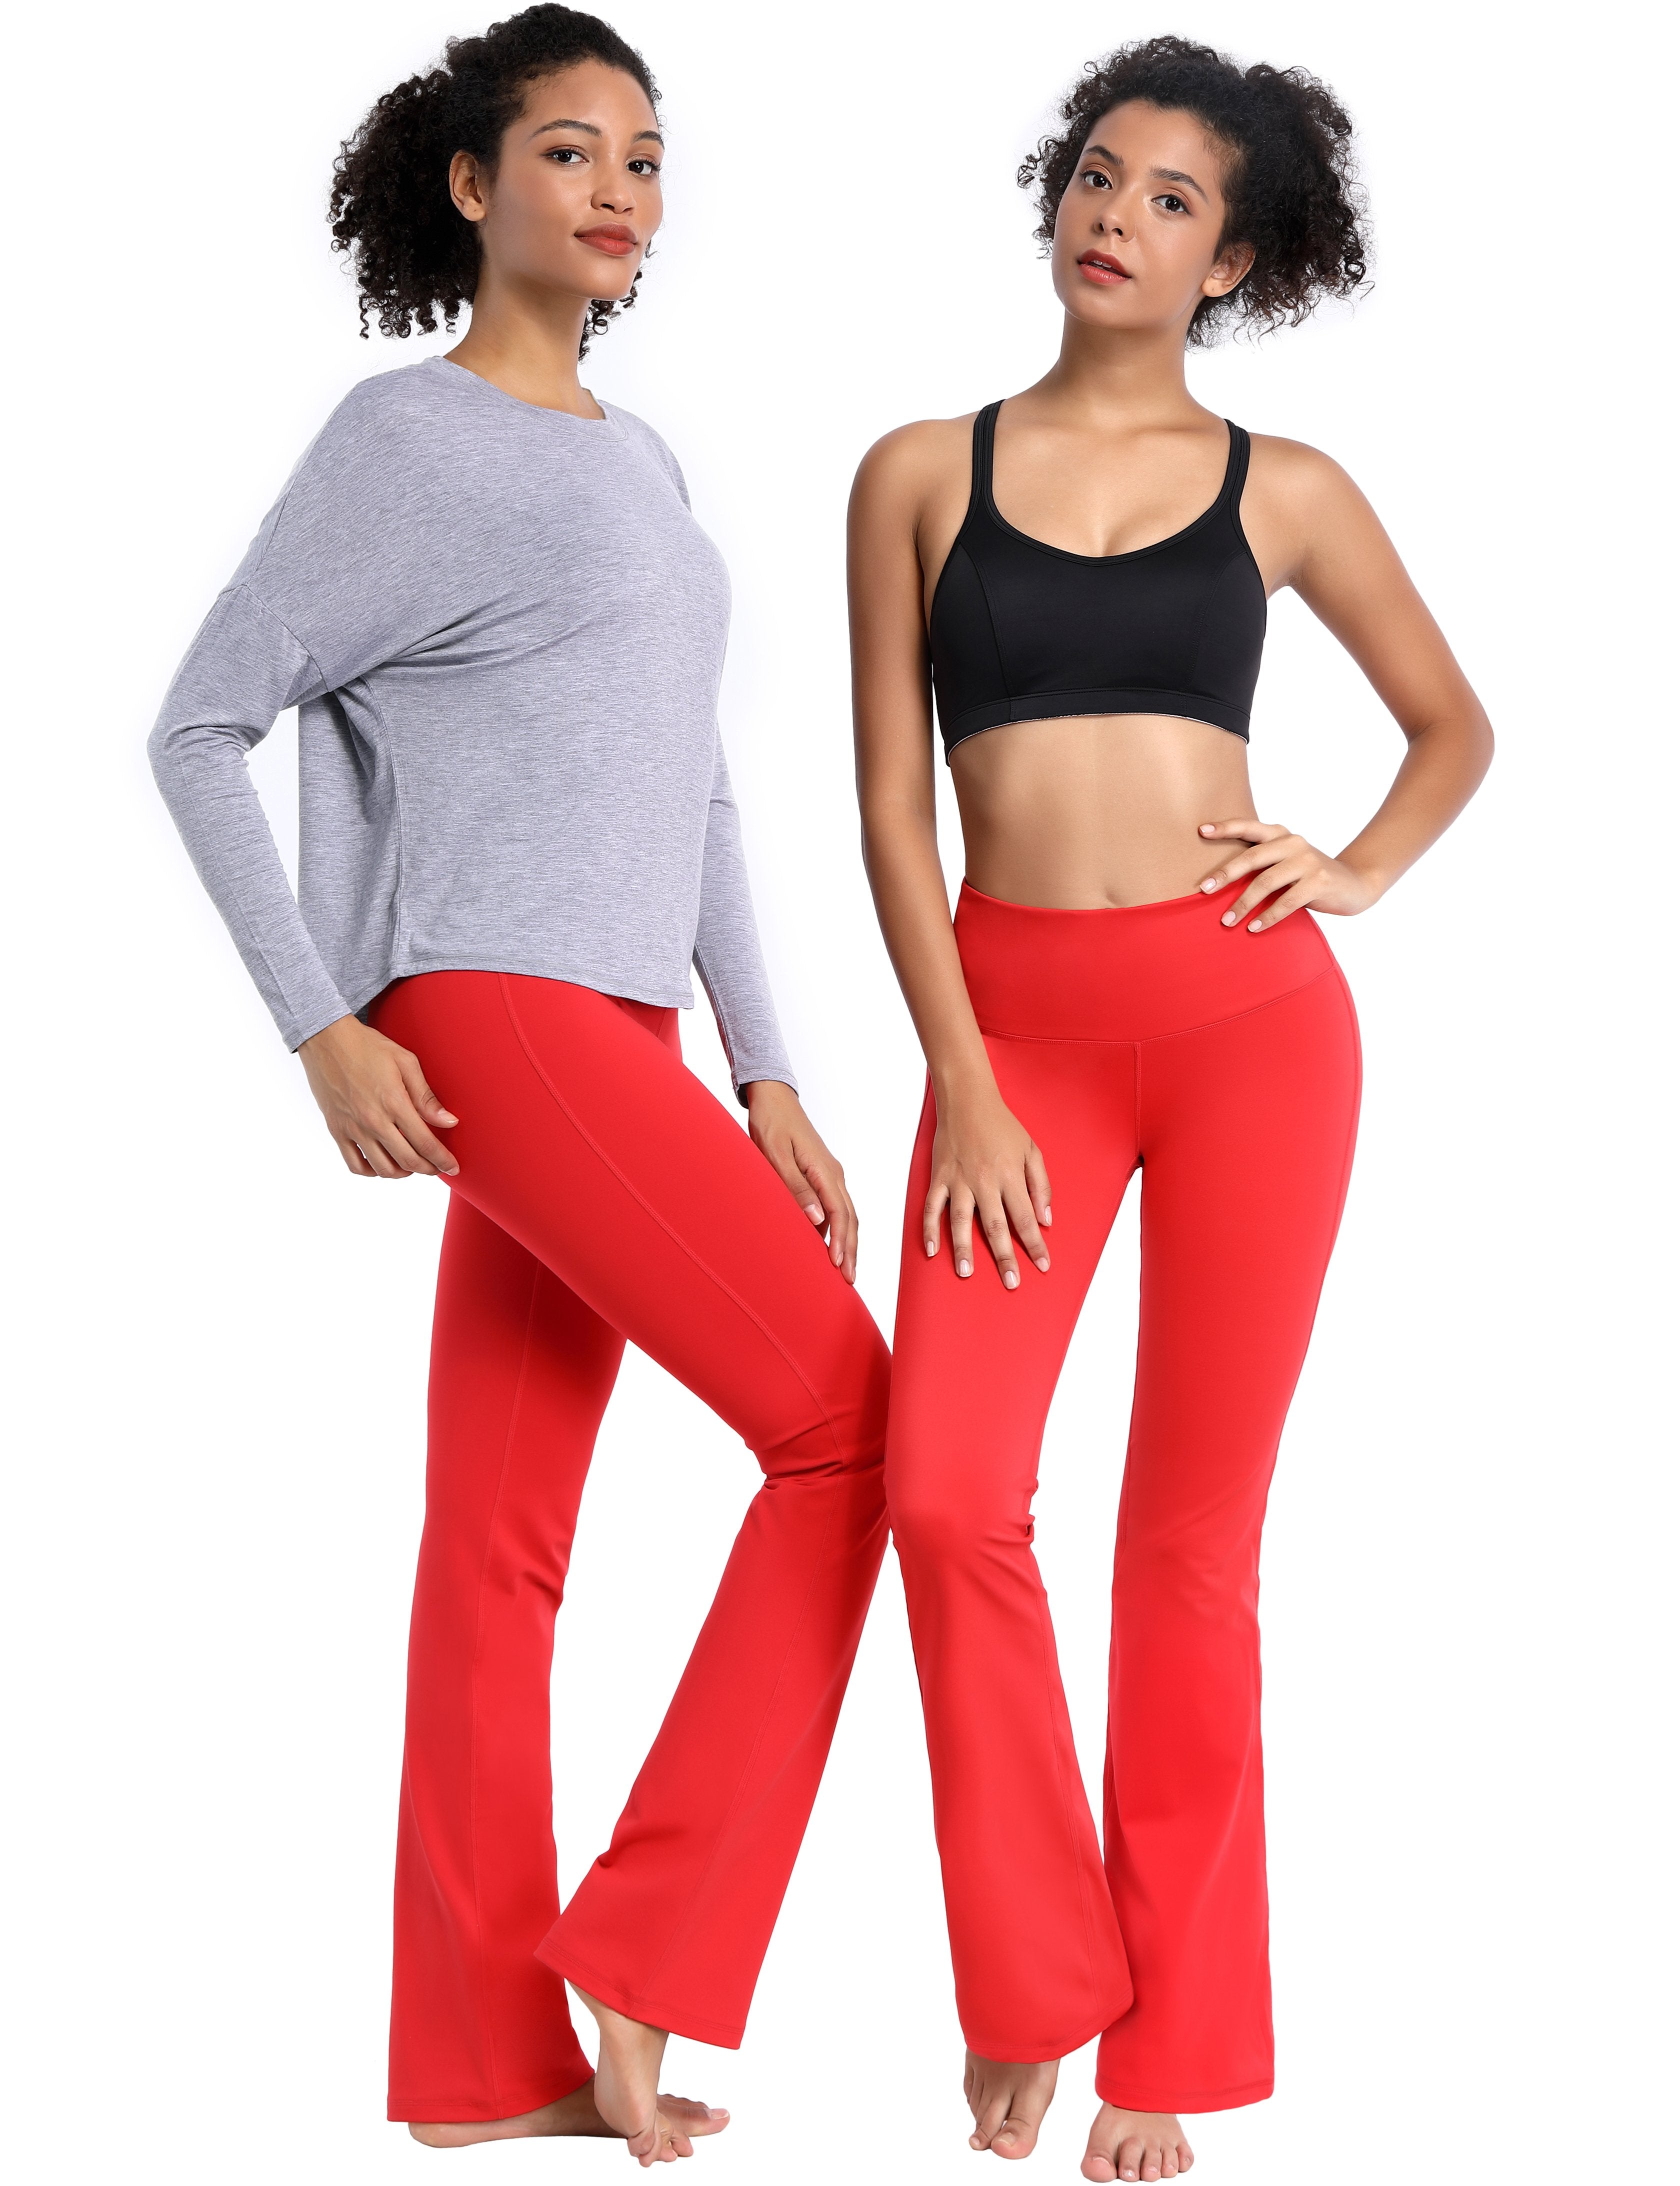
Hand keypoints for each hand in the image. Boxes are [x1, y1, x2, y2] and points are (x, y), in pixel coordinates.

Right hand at [299, 1015, 458, 1177]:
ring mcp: (352, 1128)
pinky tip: (382, 1163)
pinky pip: (354, 1164)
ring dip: (402, 1173)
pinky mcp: (336, 1130)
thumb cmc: (368, 1047)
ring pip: (382, 1168)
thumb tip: (449, 1122)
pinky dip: (372, 1171)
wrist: (326, 1040)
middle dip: (428, 1169)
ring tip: (412, 1165)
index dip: (443, 1160)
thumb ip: (426, 1097)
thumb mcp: (405, 1062)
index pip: (425, 1143)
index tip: (453, 1167)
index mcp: (394, 1103)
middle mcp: (373, 1121)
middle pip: (407, 1160)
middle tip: (437, 1168)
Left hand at [745, 1081, 858, 1283]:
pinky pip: (834, 1205)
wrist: (773, 1098)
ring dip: (846, 1240)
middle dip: (851, 1249)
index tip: (839, 1266)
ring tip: (843, 1268)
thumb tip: (816, 1219)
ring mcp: (829, 1174)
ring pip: (845, 1213)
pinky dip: (834, 1227)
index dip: (841, 1242)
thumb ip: (795, 1188)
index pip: (839, 1213)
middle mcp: (833, 1174)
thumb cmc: (771, 1124)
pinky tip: (825, 1243)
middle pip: (849, 1218)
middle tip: (850, 1279)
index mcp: (824, 1171)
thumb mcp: (775, 1156)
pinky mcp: (821, 1174)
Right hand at [926, 1079, 1051, 1290]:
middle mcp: (985, 1181)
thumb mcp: (1032, 1150)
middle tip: (1011, 1282)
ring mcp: (959, 1180)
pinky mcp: (939, 1177)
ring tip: (967, 1272)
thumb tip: (1046, 1219)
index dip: (1035, 1244)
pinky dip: (930, 1229)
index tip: (1042, 1265)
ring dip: (964, 1248)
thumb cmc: (1003, 1125)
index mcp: (1010, 1175)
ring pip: (961, 1220)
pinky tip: (932, 1250)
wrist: (967, 1099)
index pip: (1026, 1218)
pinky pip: (932, 1207)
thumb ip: (1041, 1185)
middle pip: (996, 1226)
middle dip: (1005, 1257)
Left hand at [1197, 819, 1382, 930]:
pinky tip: (1253, 928)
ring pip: (1266, 882)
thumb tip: (1218, 880)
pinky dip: (1267, 917)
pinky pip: (1286, 902)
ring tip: (1227, 921)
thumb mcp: (1286, 862)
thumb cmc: (1308, 876)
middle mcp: (1294, 843)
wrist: (1354, 883)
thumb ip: (1262, 863)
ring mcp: (1308, 861)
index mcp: (1282, 835)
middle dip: (1225, 874)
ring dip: (1243, 904)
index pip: (1250, 826)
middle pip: (1252, 857)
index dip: (1225, 827)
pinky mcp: (1319, 882)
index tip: (1201, 831)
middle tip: (1204, 890)